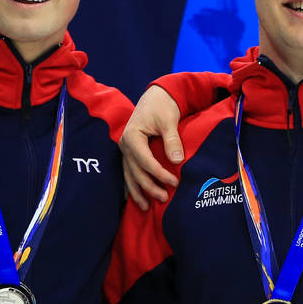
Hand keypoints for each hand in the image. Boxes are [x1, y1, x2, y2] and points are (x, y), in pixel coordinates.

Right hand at [121, 85, 183, 208]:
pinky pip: (128, 172)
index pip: (145, 161)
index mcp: (132, 136)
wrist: (156, 96)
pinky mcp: (129, 152)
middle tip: (164, 198)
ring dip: (137, 192)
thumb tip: (177, 161)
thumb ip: (171, 140)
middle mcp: (125, 145)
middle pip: (136, 172)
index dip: (159, 174)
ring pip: (129, 175)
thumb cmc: (162, 106)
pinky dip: (131, 186)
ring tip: (146, 207)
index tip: (174, 183)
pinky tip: (135, 199)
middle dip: (149, 187)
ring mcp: (125, 149)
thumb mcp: (168, 120)